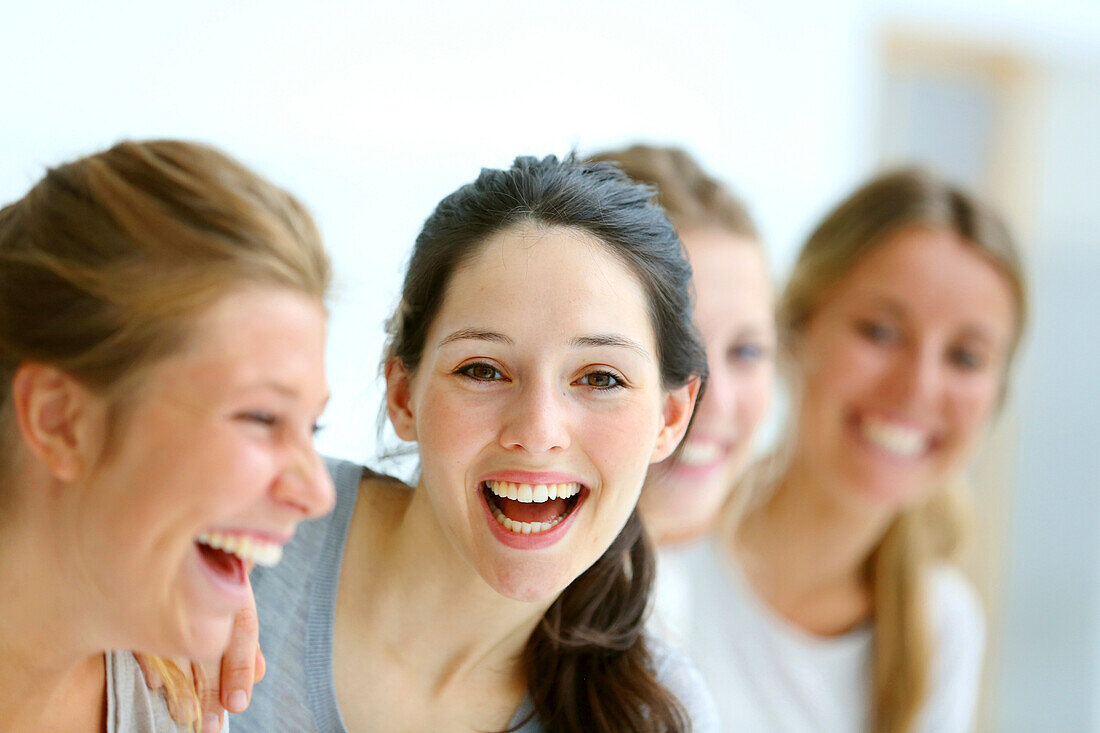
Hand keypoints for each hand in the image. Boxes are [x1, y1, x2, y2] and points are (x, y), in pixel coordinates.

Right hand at [137, 574, 264, 731]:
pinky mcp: (137, 596)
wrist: (186, 539)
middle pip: (209, 644)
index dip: (240, 667)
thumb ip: (243, 642)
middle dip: (210, 690)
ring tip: (185, 715)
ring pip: (178, 644)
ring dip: (182, 685)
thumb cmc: (213, 578)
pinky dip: (152, 662)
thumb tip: (259, 675)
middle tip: (211, 726)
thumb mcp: (231, 604)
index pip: (243, 627)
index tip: (237, 705)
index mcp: (233, 586)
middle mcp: (206, 586)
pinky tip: (158, 685)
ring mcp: (171, 588)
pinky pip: (145, 636)